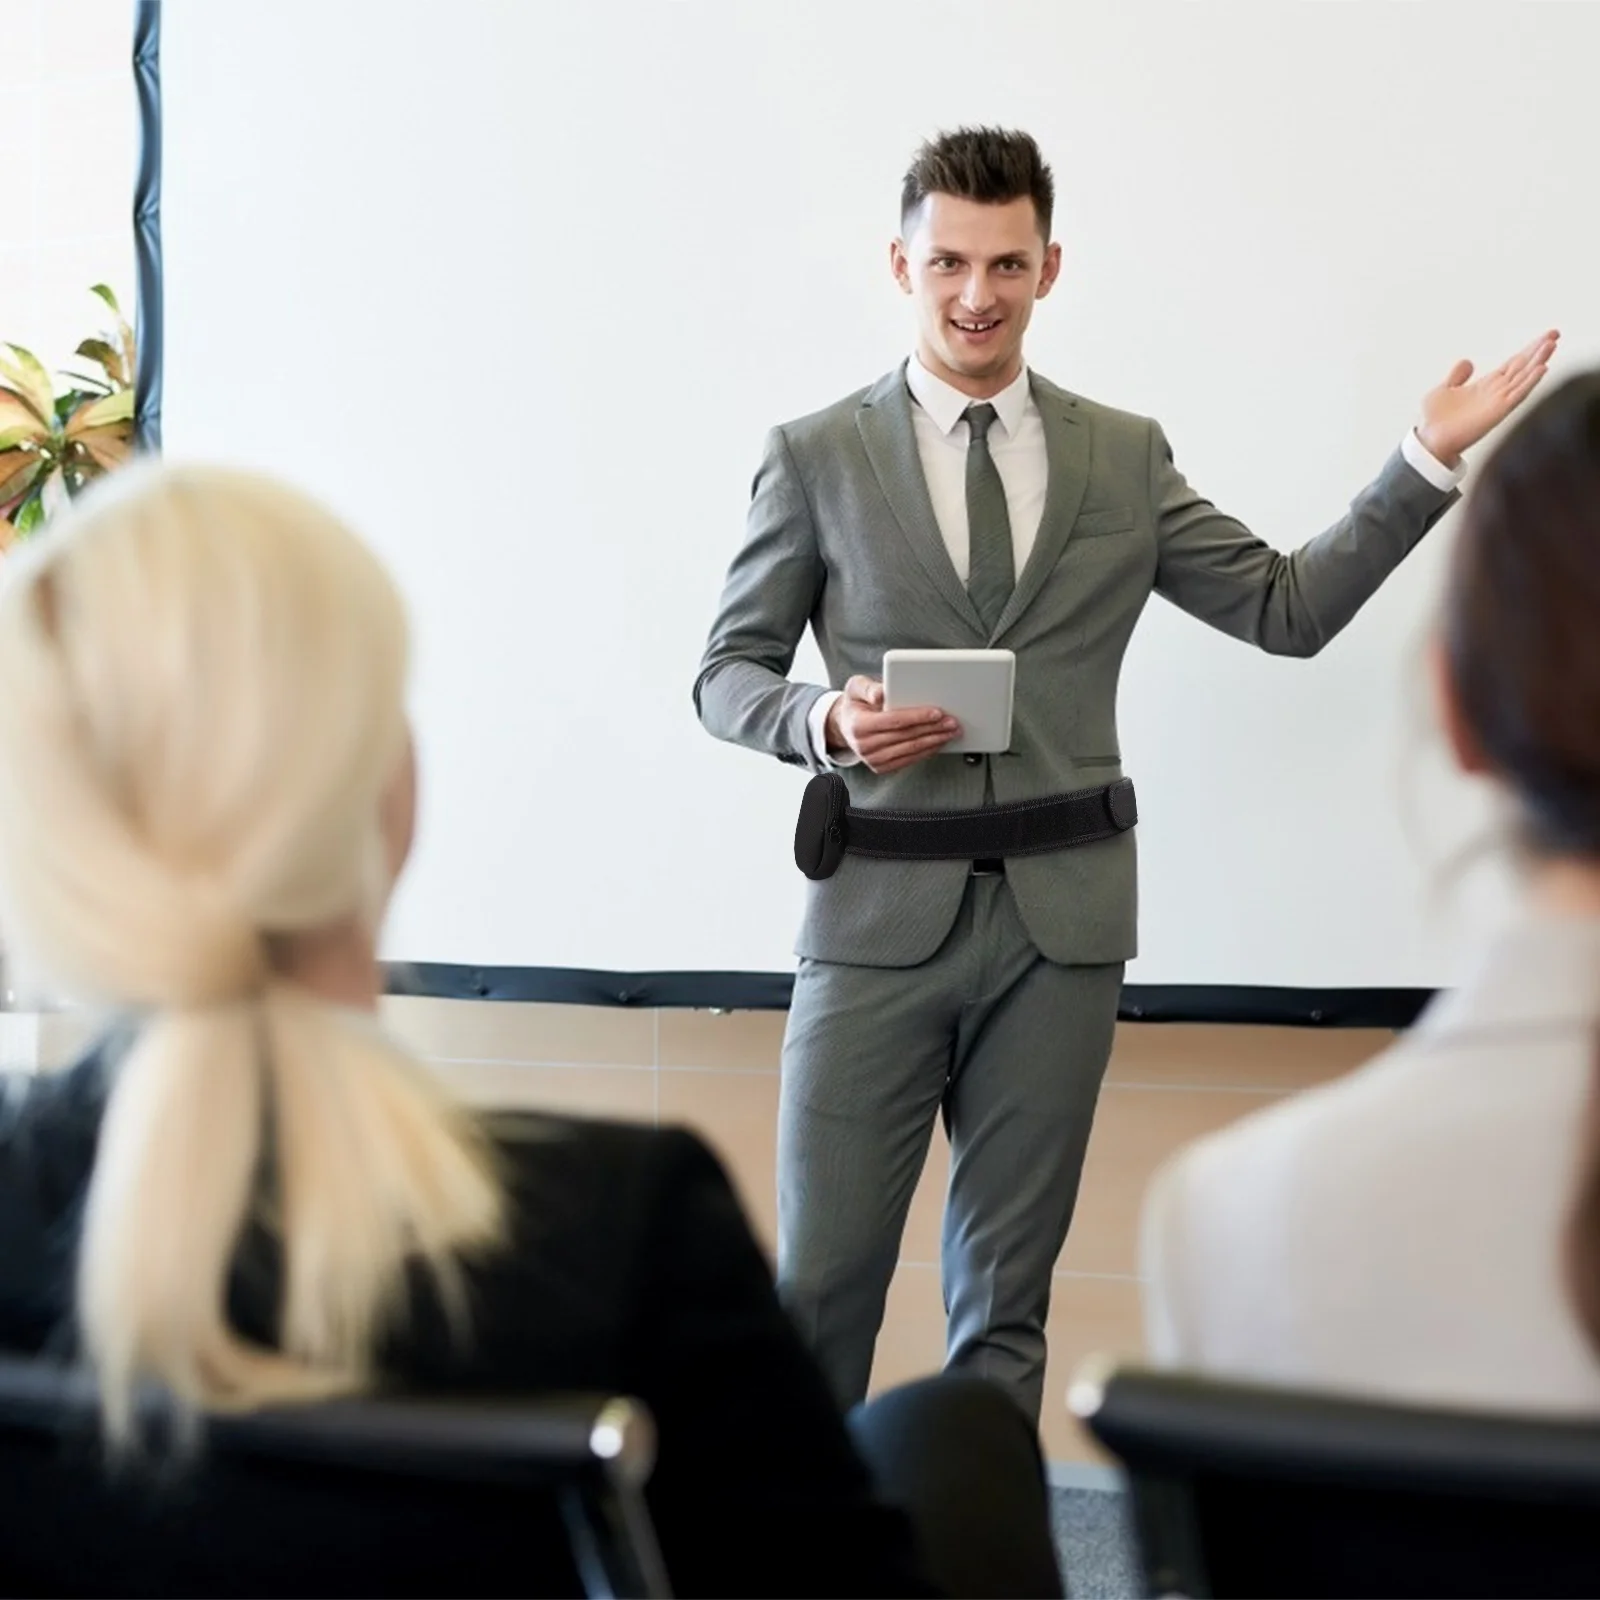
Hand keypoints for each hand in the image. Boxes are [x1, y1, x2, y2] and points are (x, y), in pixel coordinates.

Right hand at [825, 675, 959, 773]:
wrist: (847, 725)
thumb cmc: (856, 704)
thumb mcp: (856, 687)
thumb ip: (869, 688)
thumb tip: (881, 694)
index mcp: (858, 725)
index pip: (894, 721)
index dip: (917, 717)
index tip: (937, 712)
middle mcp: (864, 746)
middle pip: (906, 736)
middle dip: (933, 728)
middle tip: (952, 721)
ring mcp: (873, 759)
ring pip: (911, 750)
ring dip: (935, 741)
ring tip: (950, 731)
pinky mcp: (882, 767)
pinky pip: (909, 760)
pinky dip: (927, 751)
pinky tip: (938, 742)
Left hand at [1415, 329, 1559, 466]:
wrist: (1429, 441)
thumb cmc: (1434, 421)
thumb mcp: (1443, 390)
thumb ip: (1456, 376)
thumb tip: (1468, 361)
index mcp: (1486, 386)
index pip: (1513, 364)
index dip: (1528, 350)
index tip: (1545, 336)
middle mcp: (1496, 392)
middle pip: (1523, 367)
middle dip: (1538, 350)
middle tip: (1555, 333)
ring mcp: (1499, 401)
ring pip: (1524, 377)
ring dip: (1538, 361)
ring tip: (1552, 344)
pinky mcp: (1498, 411)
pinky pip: (1518, 394)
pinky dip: (1530, 381)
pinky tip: (1541, 369)